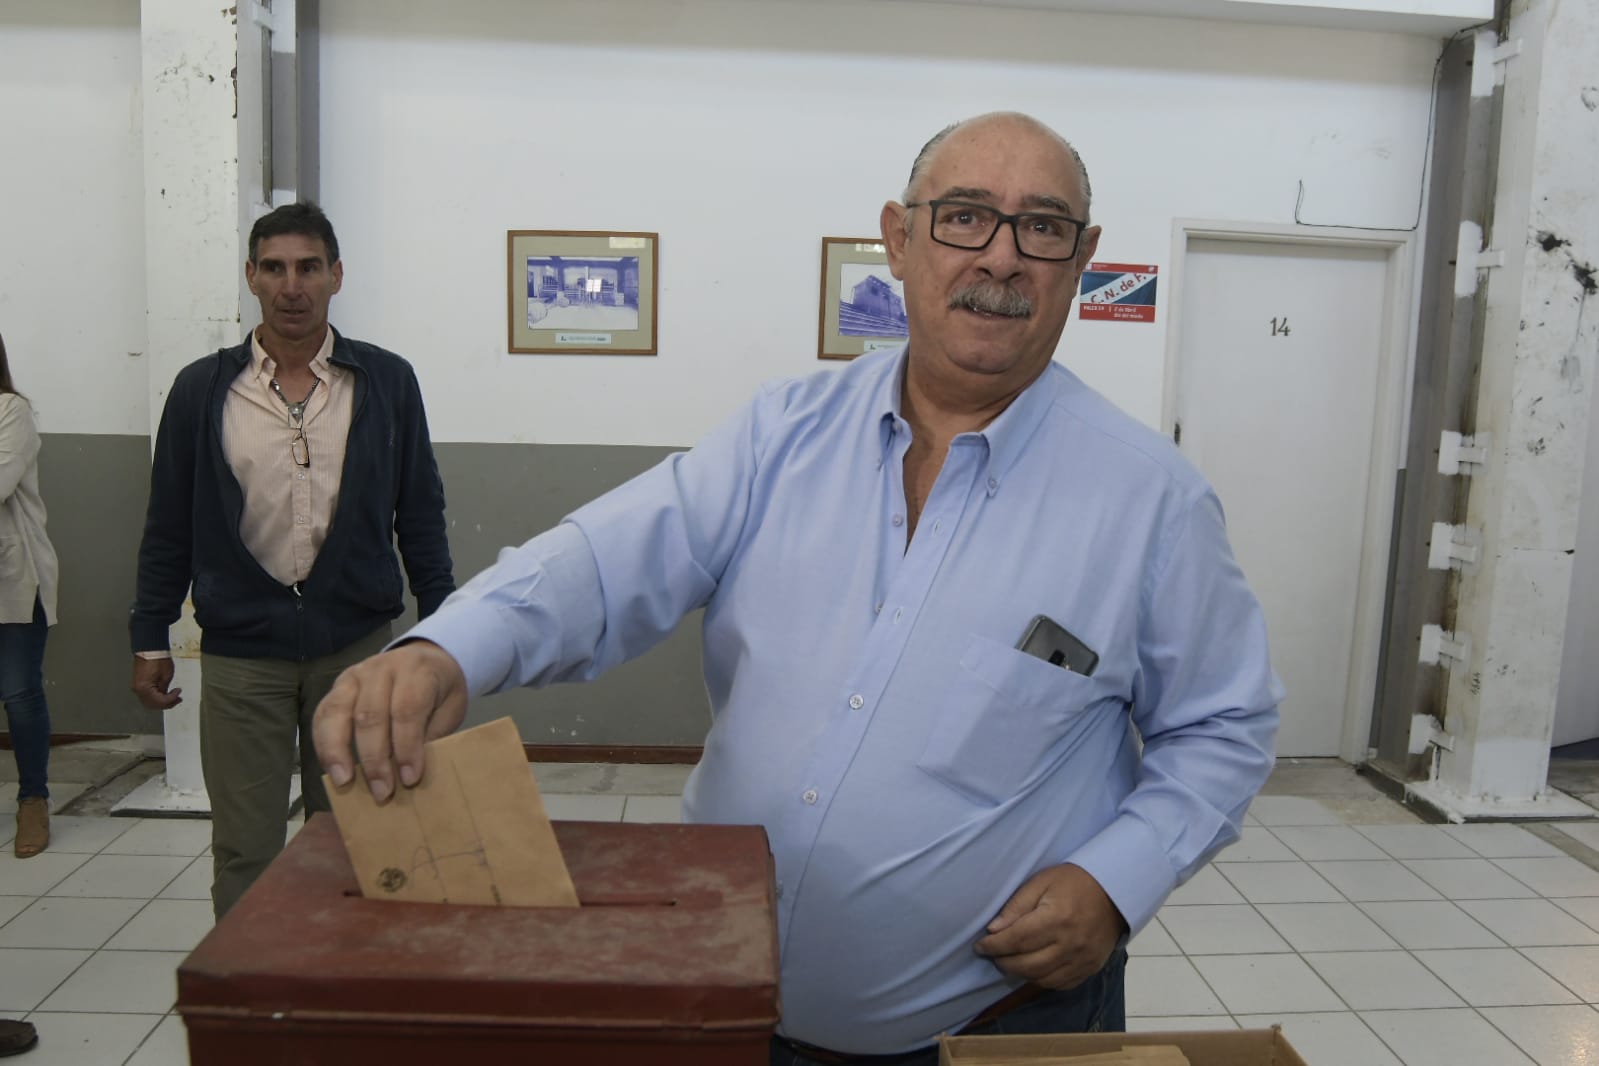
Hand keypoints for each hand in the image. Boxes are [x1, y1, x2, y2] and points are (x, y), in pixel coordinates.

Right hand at [130, 656, 181, 709]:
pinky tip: (165, 693)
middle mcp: (137, 689)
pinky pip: (147, 695)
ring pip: (149, 701)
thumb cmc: (158, 659)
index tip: (179, 694)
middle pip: (152, 704)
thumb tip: (165, 696)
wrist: (150, 649)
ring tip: (173, 697)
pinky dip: (156, 697)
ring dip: (161, 701)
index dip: (171, 699)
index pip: (159, 701)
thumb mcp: (166, 676)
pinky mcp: (138, 683)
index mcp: (144, 688)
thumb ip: (165, 689)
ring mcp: (136, 686)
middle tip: (178, 699)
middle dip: (166, 703)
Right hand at [311, 640, 468, 804]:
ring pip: (338, 712)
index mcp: (416, 669)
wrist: (425, 658)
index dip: (407, 747)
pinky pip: (323, 714)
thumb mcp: (450, 709)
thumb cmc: (439, 690)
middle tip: (381, 791)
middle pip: (371, 714)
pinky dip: (324, 743)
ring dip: (339, 751)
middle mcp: (381, 668)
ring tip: (344, 781)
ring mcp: (355, 675)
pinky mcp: (337, 686)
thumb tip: (409, 775)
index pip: (407, 709)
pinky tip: (331, 769)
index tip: (409, 779)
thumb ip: (432, 735)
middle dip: (374, 758)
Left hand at [974, 863, 1127, 989]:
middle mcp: (1070, 944)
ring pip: (1041, 979)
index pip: (1016, 940)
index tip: (979, 946)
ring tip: (1009, 961)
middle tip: (992, 954)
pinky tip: (1032, 969)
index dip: (993, 946)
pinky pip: (1060, 984)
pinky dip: (1041, 980)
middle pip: (1027, 964)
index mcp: (1056, 919)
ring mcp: (1082, 960)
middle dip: (1003, 961)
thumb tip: (993, 930)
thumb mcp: (1041, 882)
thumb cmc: (1074, 881)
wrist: (1115, 891)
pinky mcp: (1090, 969)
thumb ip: (1016, 906)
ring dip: (1020, 973)